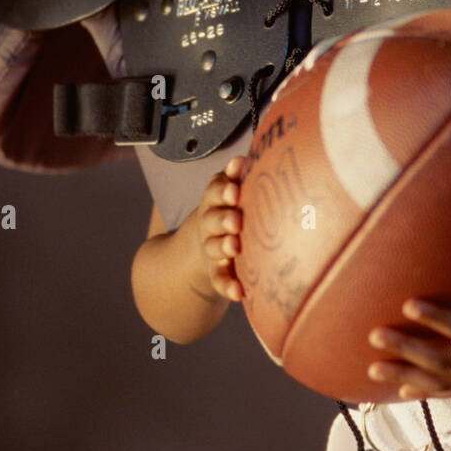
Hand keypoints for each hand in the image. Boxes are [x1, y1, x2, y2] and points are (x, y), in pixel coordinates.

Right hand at [197, 155, 246, 301]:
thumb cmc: (231, 208)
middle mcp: (209, 224)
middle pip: (212, 219)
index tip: (235, 192)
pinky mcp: (216, 271)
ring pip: (213, 248)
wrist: (207, 244)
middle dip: (223, 219)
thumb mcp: (230, 189)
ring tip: (235, 248)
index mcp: (214, 200)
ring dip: (223, 247)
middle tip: (237, 221)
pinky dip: (228, 286)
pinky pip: (220, 279)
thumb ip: (236, 176)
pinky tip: (239, 292)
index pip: (214, 191)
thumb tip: (242, 159)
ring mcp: (211, 248)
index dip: (223, 191)